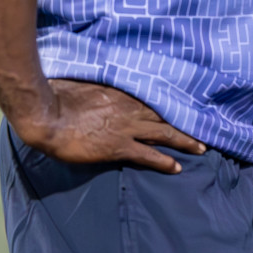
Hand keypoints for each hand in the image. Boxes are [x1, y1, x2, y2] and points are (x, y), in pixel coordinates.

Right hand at [13, 80, 205, 173]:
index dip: (172, 104)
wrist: (47, 115)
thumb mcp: (86, 84)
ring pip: (164, 134)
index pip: (155, 99)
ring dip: (184, 141)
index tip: (188, 106)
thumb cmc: (60, 97)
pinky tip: (176, 167)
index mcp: (123, 94)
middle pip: (166, 116)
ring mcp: (126, 128)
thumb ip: (101, 88)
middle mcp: (130, 109)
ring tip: (201, 148)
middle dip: (187, 123)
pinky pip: (147, 155)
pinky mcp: (118, 147)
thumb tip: (103, 86)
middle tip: (204, 129)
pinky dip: (163, 161)